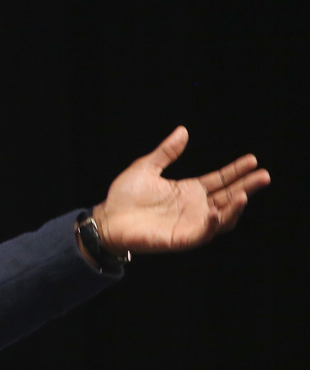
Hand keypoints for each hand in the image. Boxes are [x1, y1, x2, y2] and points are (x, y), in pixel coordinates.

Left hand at [94, 127, 269, 255]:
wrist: (106, 219)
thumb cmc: (123, 196)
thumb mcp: (147, 168)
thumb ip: (166, 152)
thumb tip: (183, 131)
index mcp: (189, 191)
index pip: (220, 180)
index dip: (236, 171)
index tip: (252, 160)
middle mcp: (194, 208)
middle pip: (228, 198)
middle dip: (246, 187)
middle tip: (263, 176)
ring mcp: (189, 224)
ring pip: (222, 218)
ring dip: (234, 208)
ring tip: (244, 195)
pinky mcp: (179, 239)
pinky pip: (202, 234)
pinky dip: (211, 225)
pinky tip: (216, 212)